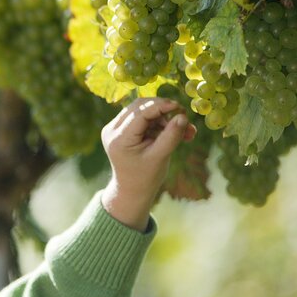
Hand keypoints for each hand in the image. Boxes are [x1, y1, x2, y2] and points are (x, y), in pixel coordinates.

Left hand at [100, 97, 195, 229]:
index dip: (161, 107)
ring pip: (142, 110)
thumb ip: (171, 137)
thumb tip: (183, 116)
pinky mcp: (121, 129)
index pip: (140, 113)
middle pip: (140, 107)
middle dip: (164, 111)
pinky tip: (175, 131)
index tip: (181, 107)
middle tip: (184, 118)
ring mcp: (115, 128)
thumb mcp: (160, 157)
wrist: (131, 190)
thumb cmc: (145, 177)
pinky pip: (142, 117)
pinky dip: (159, 122)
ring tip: (184, 131)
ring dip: (164, 117)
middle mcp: (112, 130)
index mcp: (119, 139)